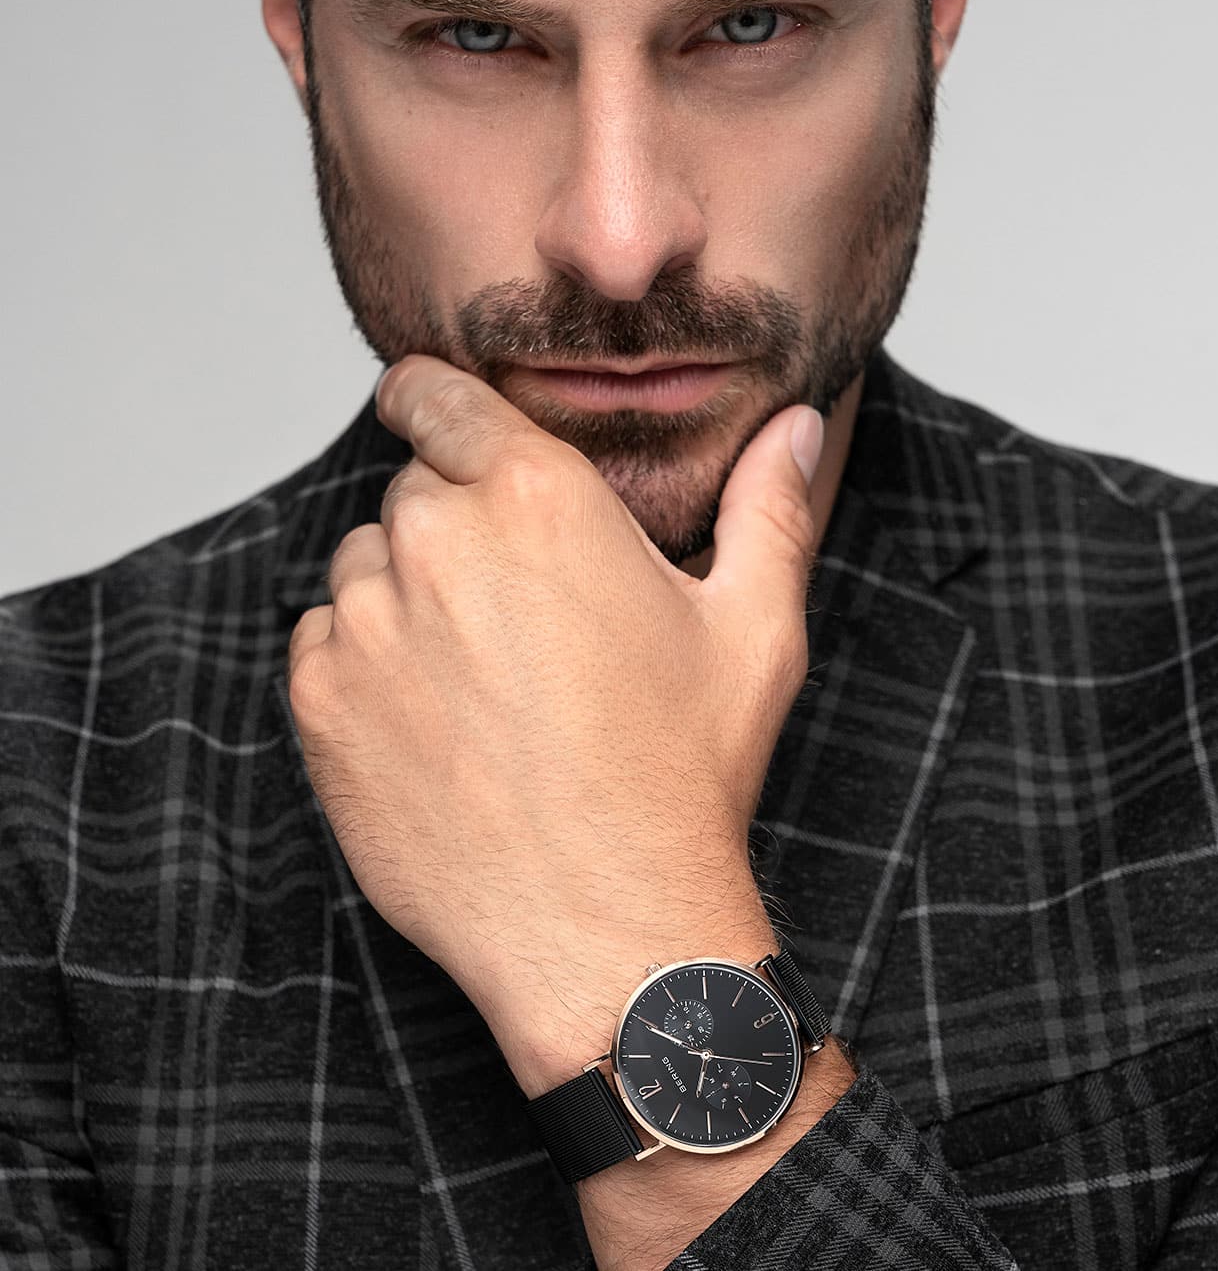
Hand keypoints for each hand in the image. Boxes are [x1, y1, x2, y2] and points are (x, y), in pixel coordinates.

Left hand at [284, 354, 824, 1086]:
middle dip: (456, 522)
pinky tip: (439, 718)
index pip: (438, 396)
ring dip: (408, 593)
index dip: (431, 400)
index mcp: (538, 498)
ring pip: (366, 564)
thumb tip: (792, 429)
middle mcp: (438, 541)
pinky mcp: (322, 702)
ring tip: (484, 675)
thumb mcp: (752, 632)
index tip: (428, 410)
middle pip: (414, 488)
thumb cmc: (681, 775)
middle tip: (518, 606)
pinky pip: (325, 640)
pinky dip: (366, 661)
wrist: (603, 923)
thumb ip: (770, 508)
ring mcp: (368, 624)